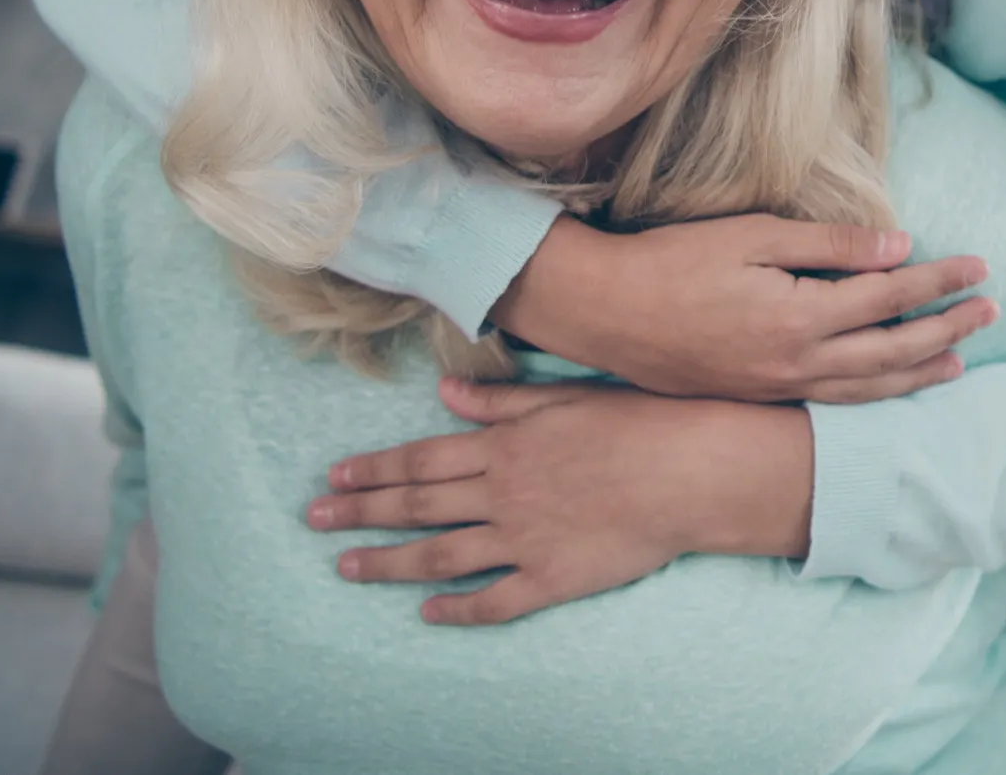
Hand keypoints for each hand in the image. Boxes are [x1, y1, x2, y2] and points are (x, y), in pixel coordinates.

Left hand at [309, 378, 814, 624]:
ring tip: (347, 566)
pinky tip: (427, 613)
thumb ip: (501, 401)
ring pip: (439, 555)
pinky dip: (456, 610)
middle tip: (314, 521)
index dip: (374, 469)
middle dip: (361, 512)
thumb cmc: (637, 423)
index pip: (422, 458)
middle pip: (417, 505)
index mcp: (504, 446)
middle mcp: (503, 493)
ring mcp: (523, 540)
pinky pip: (492, 601)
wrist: (690, 470)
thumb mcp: (565, 397)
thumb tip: (447, 393)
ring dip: (388, 562)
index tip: (335, 477)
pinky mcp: (551, 578)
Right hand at [491, 214, 995, 402]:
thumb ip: (830, 246)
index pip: (892, 299)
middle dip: (948, 331)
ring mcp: (778, 388)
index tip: (981, 268)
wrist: (603, 313)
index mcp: (801, 319)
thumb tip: (899, 247)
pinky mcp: (759, 397)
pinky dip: (874, 394)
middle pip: (894, 351)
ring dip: (919, 372)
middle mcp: (798, 364)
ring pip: (868, 387)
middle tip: (992, 313)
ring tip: (958, 363)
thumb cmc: (674, 263)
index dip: (941, 282)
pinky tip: (889, 386)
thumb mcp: (753, 237)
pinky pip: (835, 402)